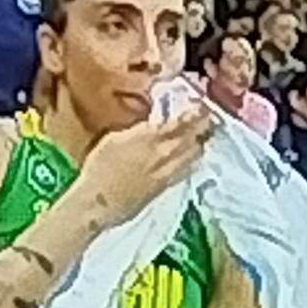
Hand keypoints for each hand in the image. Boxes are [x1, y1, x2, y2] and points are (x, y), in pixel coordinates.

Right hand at [79, 104, 212, 229]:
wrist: (99, 203)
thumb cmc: (99, 168)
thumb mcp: (114, 139)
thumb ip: (137, 131)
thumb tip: (153, 124)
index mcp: (149, 138)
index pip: (180, 122)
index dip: (194, 112)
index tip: (201, 104)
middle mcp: (164, 154)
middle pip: (192, 137)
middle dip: (203, 125)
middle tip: (208, 116)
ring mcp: (168, 171)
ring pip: (194, 154)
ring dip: (200, 142)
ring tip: (203, 134)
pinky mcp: (168, 186)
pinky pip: (188, 169)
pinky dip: (194, 159)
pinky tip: (195, 156)